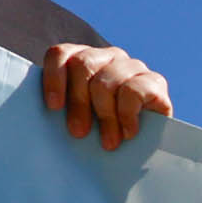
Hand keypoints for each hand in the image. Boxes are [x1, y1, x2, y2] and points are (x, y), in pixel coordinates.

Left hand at [44, 42, 171, 151]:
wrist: (146, 148)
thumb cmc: (104, 133)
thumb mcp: (80, 119)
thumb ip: (63, 110)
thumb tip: (47, 115)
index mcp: (84, 60)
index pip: (61, 54)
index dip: (54, 78)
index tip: (54, 107)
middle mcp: (109, 57)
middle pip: (82, 64)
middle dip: (78, 102)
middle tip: (78, 132)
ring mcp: (132, 67)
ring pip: (106, 81)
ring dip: (104, 116)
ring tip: (107, 142)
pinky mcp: (155, 82)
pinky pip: (133, 91)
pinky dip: (126, 115)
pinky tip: (128, 132)